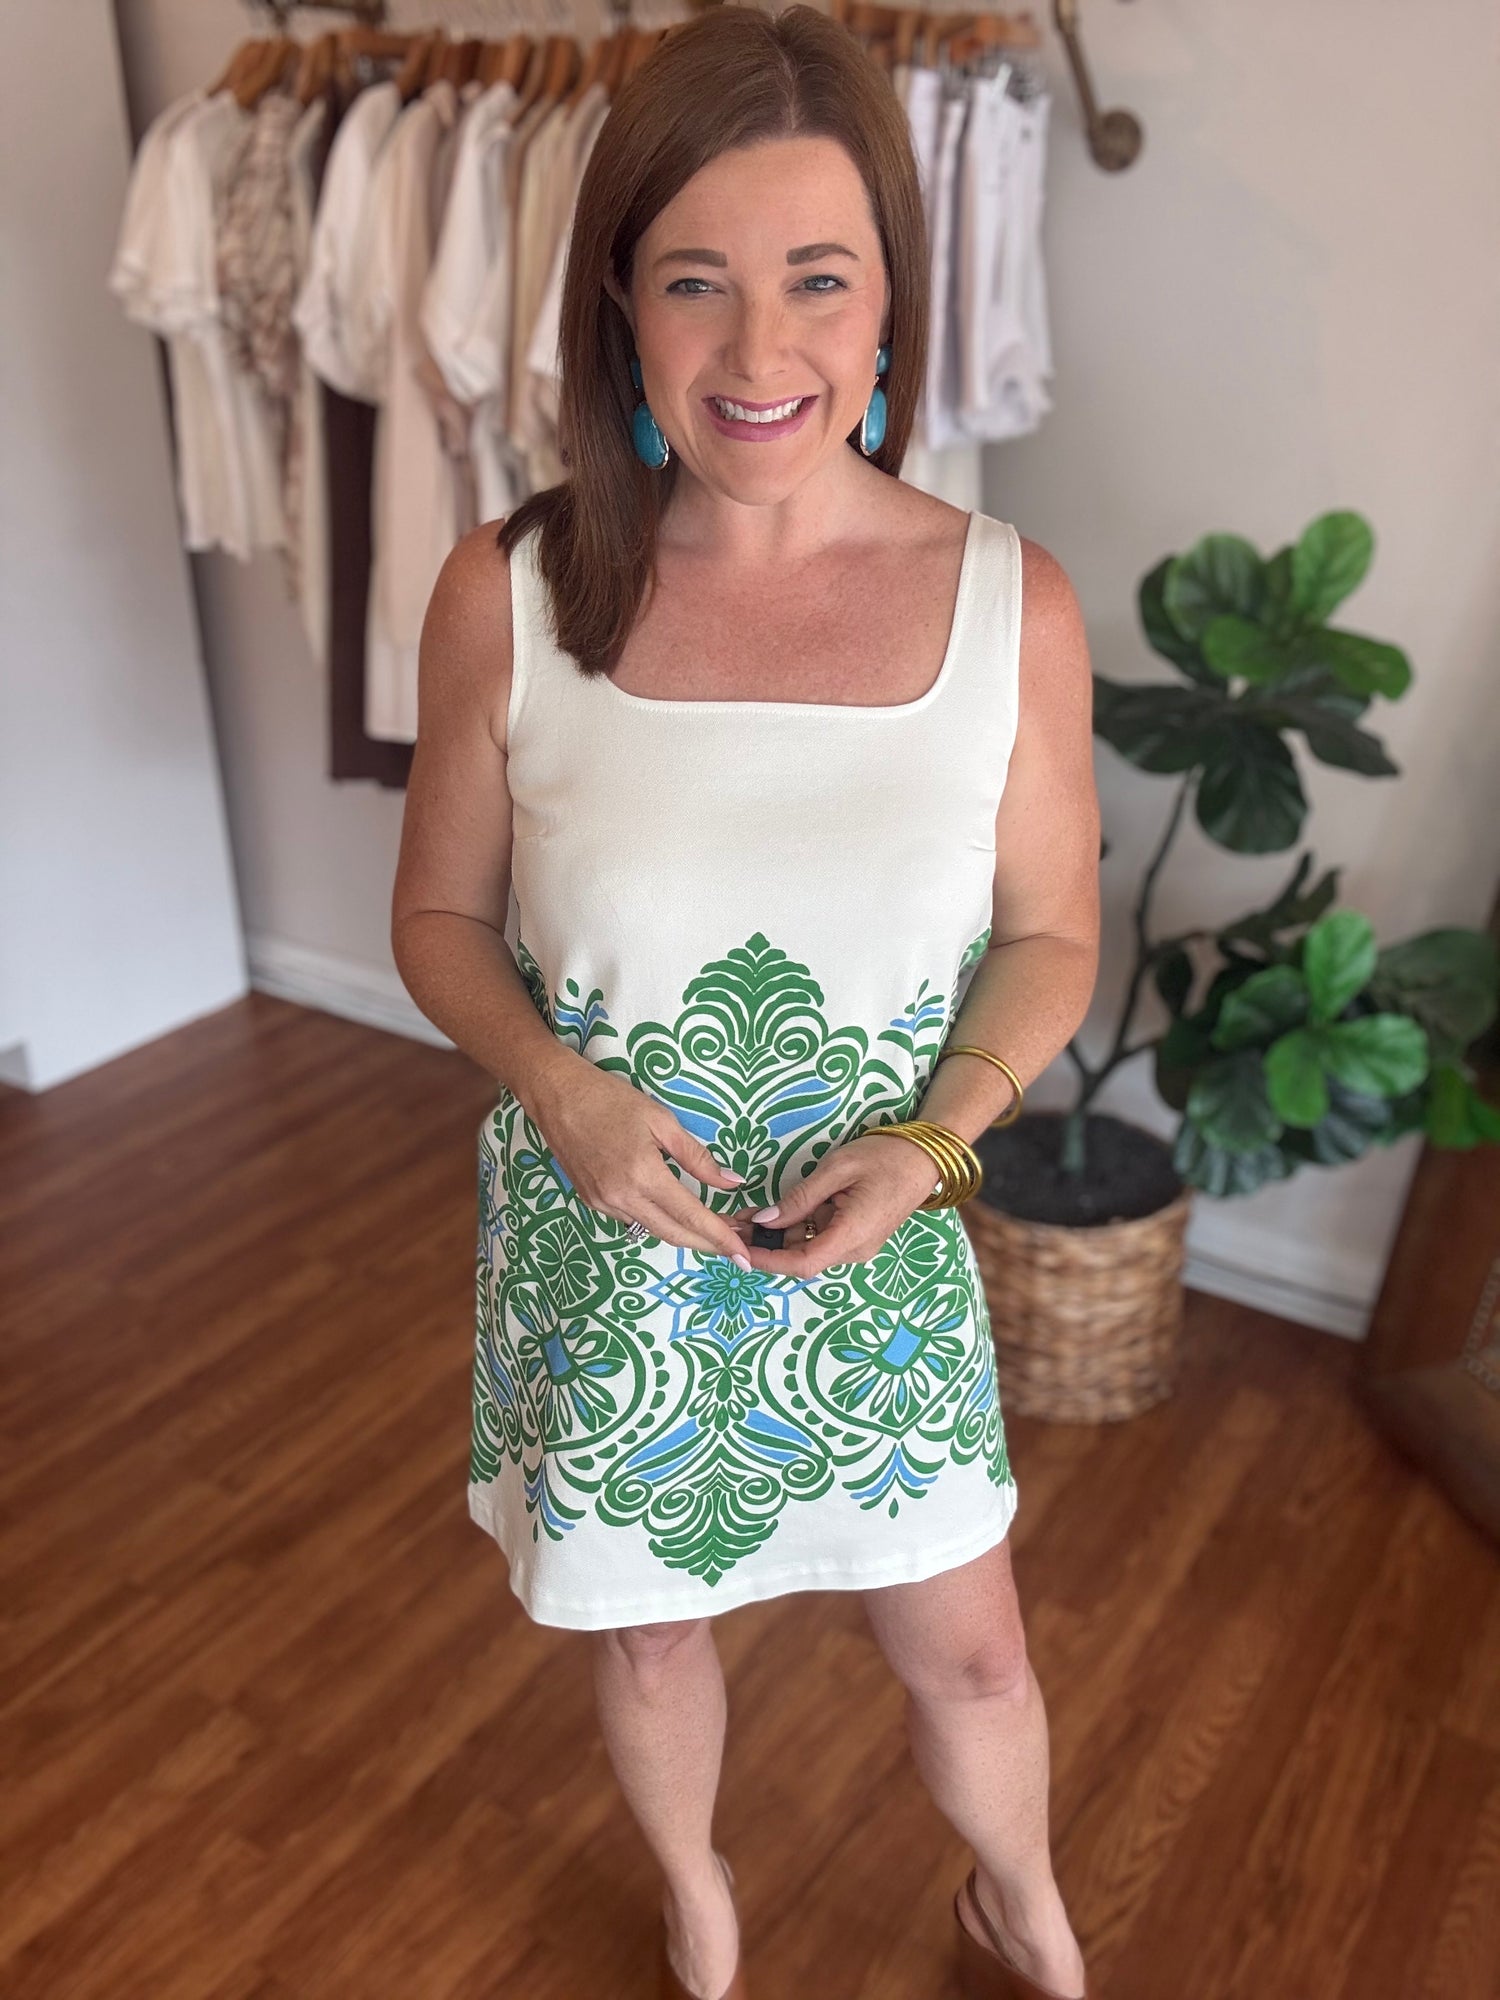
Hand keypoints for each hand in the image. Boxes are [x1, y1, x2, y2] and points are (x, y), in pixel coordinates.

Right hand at [532, 1056, 749, 1262]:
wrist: (556, 1095)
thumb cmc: (611, 1099)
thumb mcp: (662, 1121)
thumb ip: (697, 1157)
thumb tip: (731, 1182)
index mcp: (644, 1176)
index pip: (691, 1217)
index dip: (720, 1238)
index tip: (743, 1255)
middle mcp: (622, 1198)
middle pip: (673, 1234)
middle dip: (707, 1245)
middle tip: (735, 1246)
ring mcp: (603, 1203)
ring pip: (652, 1229)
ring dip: (683, 1234)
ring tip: (710, 1227)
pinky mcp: (591, 1201)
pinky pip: (632, 1220)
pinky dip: (657, 1221)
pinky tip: (672, 1213)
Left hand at [734, 1132, 944, 1279]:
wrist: (923, 1158)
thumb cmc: (884, 1157)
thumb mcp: (837, 1168)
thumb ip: (800, 1198)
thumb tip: (765, 1221)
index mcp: (851, 1236)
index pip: (801, 1264)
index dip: (765, 1261)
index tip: (736, 1250)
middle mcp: (854, 1250)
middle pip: (799, 1259)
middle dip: (762, 1247)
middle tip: (729, 1227)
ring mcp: (855, 1244)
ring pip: (806, 1249)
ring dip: (773, 1237)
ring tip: (741, 1219)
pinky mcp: (854, 1235)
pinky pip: (817, 1237)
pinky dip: (791, 1229)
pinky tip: (767, 1215)